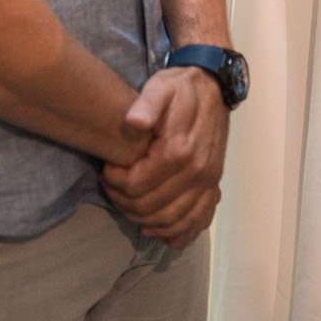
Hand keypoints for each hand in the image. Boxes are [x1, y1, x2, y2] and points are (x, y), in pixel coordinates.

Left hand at [101, 66, 228, 248]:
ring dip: (144, 220)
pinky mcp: (213, 186)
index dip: (114, 183)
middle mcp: (197, 172)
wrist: (213, 87)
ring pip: (171, 221)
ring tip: (127, 204)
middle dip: (123, 202)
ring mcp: (208, 182)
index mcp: (180, 150)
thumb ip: (147, 103)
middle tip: (112, 186)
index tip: (106, 169)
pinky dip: (177, 233)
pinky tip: (159, 231)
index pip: (137, 185)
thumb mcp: (160, 87)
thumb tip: (134, 122)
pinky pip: (197, 222)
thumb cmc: (181, 88)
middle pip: (150, 208)